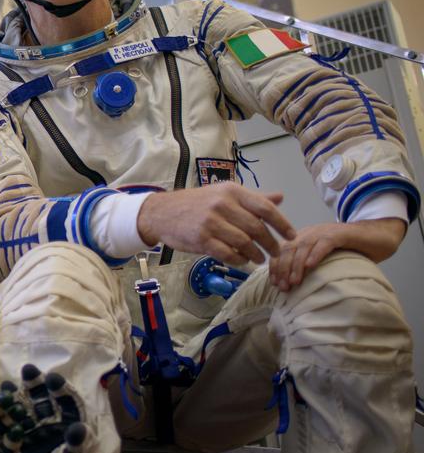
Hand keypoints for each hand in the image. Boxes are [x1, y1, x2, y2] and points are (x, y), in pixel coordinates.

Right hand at [137, 184, 296, 266]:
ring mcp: (211, 222)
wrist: (161, 213)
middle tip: (277, 252)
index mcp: (231, 191)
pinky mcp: (201, 239)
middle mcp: (222, 205)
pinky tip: (243, 261)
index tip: (291, 236)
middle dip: (271, 244)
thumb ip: (252, 198)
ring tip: (259, 259)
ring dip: (256, 254)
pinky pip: (228, 254)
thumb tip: (280, 198)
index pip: (265, 208)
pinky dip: (239, 260)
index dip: (282, 224)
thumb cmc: (195, 204)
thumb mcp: (223, 194)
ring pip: (244, 243)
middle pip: (257, 228)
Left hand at [269, 218, 406, 290]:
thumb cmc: (351, 252)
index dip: (276, 267)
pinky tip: (310, 266)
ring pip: (303, 247)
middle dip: (283, 269)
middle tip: (282, 287)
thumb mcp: (325, 260)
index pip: (282, 251)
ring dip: (296, 265)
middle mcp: (310, 233)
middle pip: (289, 249)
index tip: (274, 284)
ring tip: (294, 281)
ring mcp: (324, 231)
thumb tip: (292, 288)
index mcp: (303, 238)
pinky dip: (315, 254)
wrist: (377, 237)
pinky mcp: (340, 233)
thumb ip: (310, 268)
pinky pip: (324, 243)